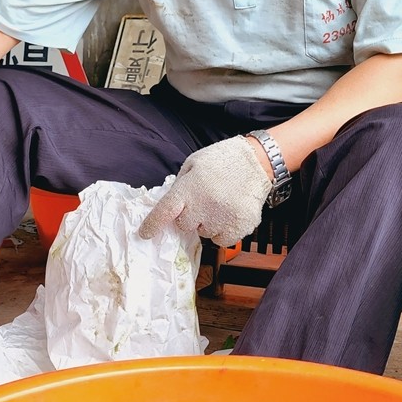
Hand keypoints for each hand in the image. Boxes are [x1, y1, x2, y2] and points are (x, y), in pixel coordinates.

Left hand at [138, 136, 271, 247]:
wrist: (257, 161)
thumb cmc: (222, 160)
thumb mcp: (193, 164)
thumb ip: (180, 185)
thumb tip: (169, 206)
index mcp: (189, 188)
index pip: (164, 211)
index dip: (152, 224)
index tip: (145, 234)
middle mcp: (203, 206)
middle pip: (185, 225)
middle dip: (190, 216)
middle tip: (204, 201)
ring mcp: (222, 219)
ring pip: (204, 233)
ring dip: (208, 223)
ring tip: (221, 203)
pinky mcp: (239, 228)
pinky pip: (222, 241)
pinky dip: (224, 231)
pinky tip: (230, 214)